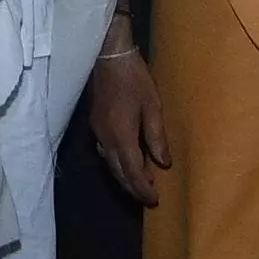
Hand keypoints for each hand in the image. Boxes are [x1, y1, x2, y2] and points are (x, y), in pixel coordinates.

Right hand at [87, 48, 171, 205]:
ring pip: (109, 163)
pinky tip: (125, 161)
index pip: (131, 172)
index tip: (154, 201)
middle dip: (132, 188)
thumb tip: (162, 163)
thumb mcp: (153, 107)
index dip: (142, 188)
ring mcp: (97, 132)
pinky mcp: (95, 124)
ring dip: (123, 177)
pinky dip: (116, 163)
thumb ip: (156, 137)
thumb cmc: (134, 80)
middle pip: (117, 172)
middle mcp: (106, 139)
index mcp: (121, 137)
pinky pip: (104, 152)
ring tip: (139, 184)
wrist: (108, 57)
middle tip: (147, 199)